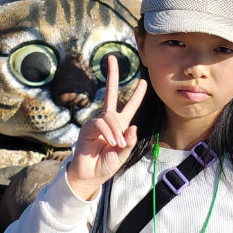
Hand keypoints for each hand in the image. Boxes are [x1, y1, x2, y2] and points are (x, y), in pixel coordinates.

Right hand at [66, 55, 146, 199]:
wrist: (91, 175)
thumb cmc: (107, 164)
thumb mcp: (123, 154)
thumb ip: (129, 142)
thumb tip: (132, 127)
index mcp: (120, 125)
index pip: (130, 106)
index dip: (137, 95)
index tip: (144, 82)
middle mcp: (108, 120)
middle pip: (110, 92)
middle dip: (112, 75)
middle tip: (112, 58)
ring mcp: (97, 122)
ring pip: (110, 117)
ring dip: (115, 131)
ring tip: (117, 145)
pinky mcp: (88, 128)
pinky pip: (100, 124)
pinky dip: (108, 133)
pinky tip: (110, 142)